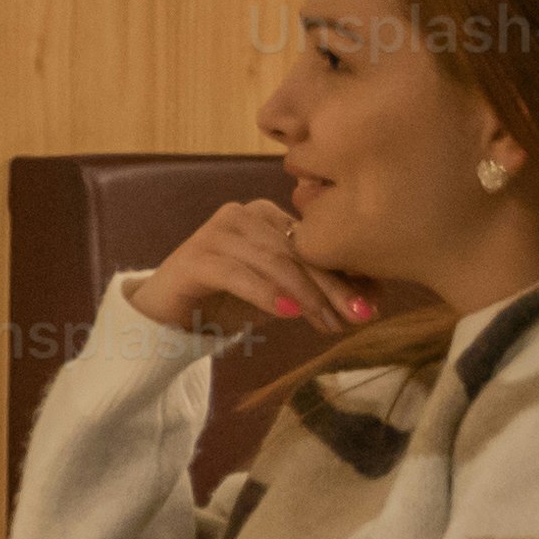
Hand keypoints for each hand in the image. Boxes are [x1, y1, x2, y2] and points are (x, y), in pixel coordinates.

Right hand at [136, 197, 378, 341]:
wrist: (166, 318)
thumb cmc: (227, 303)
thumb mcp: (280, 296)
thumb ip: (317, 290)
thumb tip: (372, 300)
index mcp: (268, 216)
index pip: (315, 244)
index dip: (345, 276)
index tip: (370, 308)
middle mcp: (243, 214)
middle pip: (298, 252)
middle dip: (332, 287)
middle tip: (358, 317)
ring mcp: (217, 231)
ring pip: (274, 261)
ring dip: (306, 295)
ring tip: (328, 323)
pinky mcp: (195, 256)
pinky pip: (238, 274)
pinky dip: (266, 293)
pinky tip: (289, 312)